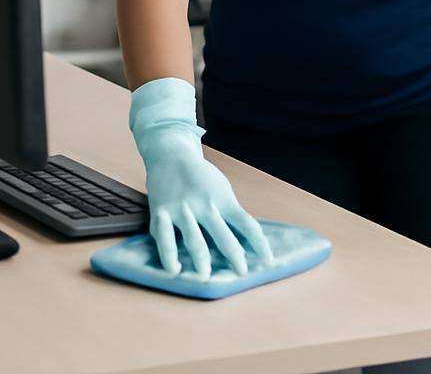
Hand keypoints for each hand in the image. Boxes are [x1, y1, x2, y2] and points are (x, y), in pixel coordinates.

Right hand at [130, 78, 274, 279]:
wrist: (171, 155)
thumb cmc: (200, 177)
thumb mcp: (221, 189)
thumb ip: (230, 212)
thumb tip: (246, 241)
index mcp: (223, 199)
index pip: (247, 224)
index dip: (259, 244)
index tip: (268, 261)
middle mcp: (205, 204)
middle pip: (222, 234)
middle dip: (233, 255)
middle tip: (241, 273)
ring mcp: (182, 208)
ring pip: (194, 238)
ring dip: (201, 259)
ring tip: (206, 276)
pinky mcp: (162, 212)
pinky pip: (164, 237)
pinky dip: (169, 255)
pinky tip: (174, 270)